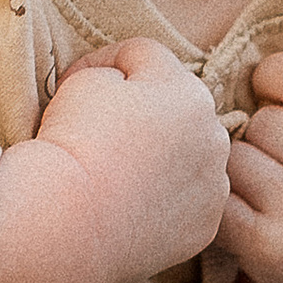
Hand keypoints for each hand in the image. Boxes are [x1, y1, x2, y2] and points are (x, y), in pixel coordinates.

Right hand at [0, 37, 231, 282]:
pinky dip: (164, 199)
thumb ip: (113, 74)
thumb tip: (122, 88)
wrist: (68, 222)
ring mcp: (213, 185)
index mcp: (187, 90)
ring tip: (118, 171)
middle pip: (175, 108)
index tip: (72, 83)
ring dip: (161, 155)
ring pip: (188, 156)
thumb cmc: (73, 144)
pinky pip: (186, 201)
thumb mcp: (85, 82)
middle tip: (96, 128)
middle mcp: (214, 135)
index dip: (102, 61)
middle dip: (142, 109)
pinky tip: (131, 206)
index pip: (144, 56)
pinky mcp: (204, 226)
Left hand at [216, 51, 282, 282]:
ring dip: (247, 167)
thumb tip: (239, 69)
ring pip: (233, 157)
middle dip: (268, 132)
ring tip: (277, 183)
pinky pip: (218, 201)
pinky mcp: (268, 249)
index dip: (277, 82)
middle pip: (259, 118)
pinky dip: (230, 203)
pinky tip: (258, 209)